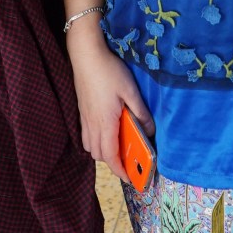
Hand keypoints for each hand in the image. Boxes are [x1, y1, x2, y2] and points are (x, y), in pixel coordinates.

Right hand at [67, 25, 154, 182]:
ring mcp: (84, 117)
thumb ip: (141, 113)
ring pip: (89, 145)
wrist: (86, 54)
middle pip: (98, 154)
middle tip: (128, 160)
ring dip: (102, 151)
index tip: (130, 179)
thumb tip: (150, 131)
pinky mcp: (81, 109)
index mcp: (105, 123)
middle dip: (112, 162)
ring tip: (117, 145)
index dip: (120, 170)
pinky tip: (105, 129)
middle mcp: (92, 124)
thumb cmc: (109, 71)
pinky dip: (95, 140)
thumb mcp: (131, 91)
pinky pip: (86, 134)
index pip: (110, 155)